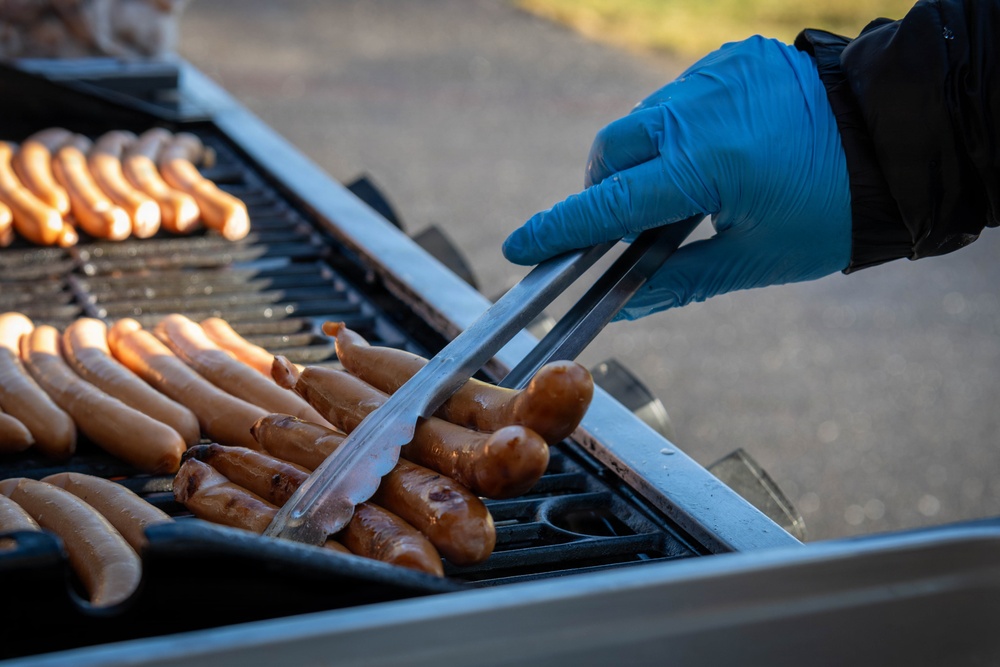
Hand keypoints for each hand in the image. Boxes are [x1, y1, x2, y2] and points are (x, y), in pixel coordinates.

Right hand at [502, 36, 851, 319]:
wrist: (896, 141)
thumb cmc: (833, 212)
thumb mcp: (754, 260)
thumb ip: (678, 281)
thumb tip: (624, 303)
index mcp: (706, 167)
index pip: (608, 205)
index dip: (559, 230)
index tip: (520, 247)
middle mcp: (700, 111)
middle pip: (610, 150)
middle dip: (601, 189)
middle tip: (618, 225)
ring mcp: (714, 77)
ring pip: (641, 122)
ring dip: (639, 159)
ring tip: (677, 191)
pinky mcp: (730, 59)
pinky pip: (677, 99)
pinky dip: (674, 131)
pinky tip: (709, 154)